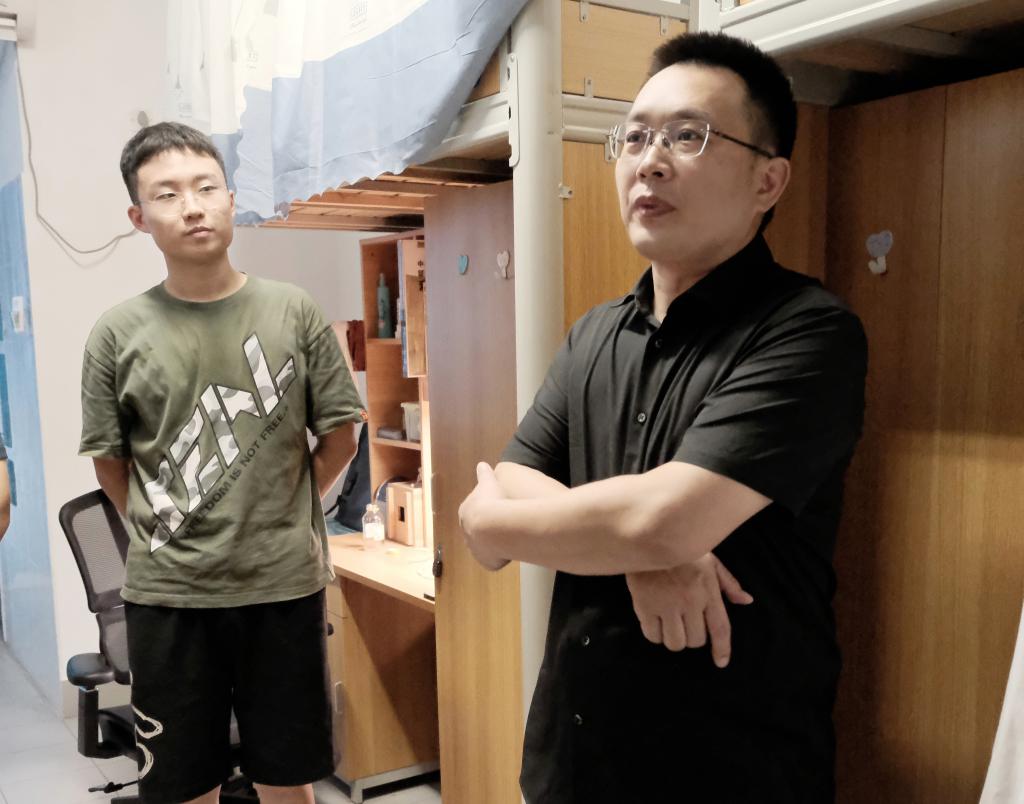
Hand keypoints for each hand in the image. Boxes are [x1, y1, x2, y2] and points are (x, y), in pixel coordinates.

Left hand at [458, 462, 509, 570]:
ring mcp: (476, 549)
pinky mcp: (487, 562)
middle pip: (477, 530)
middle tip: (503, 523)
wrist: (496, 526)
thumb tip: (482, 464)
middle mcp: (467, 532)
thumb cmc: (492, 501)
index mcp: (465, 512)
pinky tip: (511, 550)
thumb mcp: (489, 482)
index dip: (485, 509)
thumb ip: (485, 474)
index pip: (473, 511)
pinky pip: (494, 559)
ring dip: (494, 543)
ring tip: (509, 537)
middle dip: (488, 528)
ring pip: (485, 546)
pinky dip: (501, 556)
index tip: (496, 507)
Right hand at [626, 554, 752, 666]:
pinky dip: (655, 634)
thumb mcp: (710, 561)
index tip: (721, 662)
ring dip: (674, 638)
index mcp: (708, 590)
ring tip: (670, 624)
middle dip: (692, 637)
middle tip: (685, 622)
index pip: (720, 628)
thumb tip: (746, 601)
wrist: (648, 537)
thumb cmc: (682, 550)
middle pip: (695, 640)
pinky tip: (655, 622)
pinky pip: (652, 636)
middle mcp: (689, 601)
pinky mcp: (644, 606)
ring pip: (675, 642)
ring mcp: (666, 605)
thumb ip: (728, 583)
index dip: (722, 648)